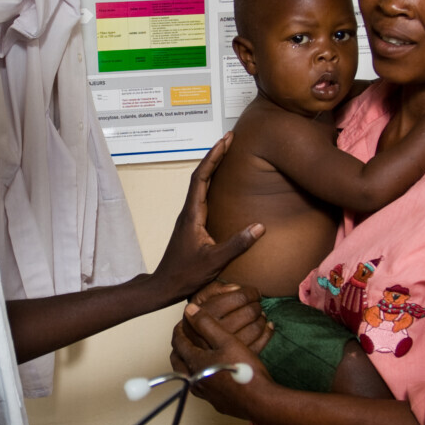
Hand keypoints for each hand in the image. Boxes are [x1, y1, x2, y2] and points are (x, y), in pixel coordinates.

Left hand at [151, 134, 264, 303]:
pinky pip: (203, 194)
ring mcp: (190, 216)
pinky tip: (222, 182)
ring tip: (227, 152)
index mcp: (192, 214)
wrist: (165, 286)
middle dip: (215, 155)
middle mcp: (189, 211)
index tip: (225, 140)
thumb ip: (237, 244)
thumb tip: (260, 227)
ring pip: (200, 183)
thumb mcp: (215, 261)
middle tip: (230, 138)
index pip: (201, 178)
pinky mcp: (193, 223)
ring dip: (213, 166)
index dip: (213, 157)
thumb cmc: (186, 274)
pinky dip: (212, 181)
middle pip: (200, 175)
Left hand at [171, 300, 274, 421]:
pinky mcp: (214, 403)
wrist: (260, 401)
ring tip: (196, 354)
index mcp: (194, 363)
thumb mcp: (227, 341)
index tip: (183, 323)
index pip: (178, 343)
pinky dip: (199, 376)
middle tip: (186, 338)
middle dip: (179, 348)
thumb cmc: (243, 369)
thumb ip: (206, 324)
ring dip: (188, 363)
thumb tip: (189, 310)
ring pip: (187, 376)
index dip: (179, 330)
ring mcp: (203, 394)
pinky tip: (211, 373)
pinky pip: (199, 386)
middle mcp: (194, 380)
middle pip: (178, 361)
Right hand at [186, 282, 270, 354]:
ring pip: (255, 329)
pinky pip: (259, 344)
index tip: (254, 293)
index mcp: (207, 312)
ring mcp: (225, 347)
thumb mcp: (200, 299)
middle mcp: (215, 330)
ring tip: (260, 315)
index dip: (251, 293)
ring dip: (262, 319)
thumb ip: (215, 289)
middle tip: (256, 304)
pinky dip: (267, 333)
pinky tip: (267, 326)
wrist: (190, 347)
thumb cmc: (200, 317)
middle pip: (249, 313)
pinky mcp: (234, 358)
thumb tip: (236, 288)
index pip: (238, 298)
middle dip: (257, 306)